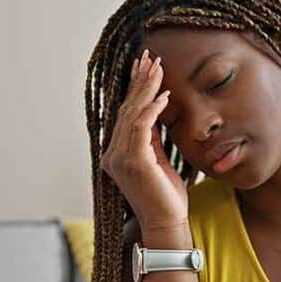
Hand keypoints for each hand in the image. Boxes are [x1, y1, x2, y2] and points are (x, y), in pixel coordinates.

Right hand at [99, 48, 187, 229]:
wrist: (167, 223)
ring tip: (158, 68)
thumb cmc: (166, 196)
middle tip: (149, 57)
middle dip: (138, 81)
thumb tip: (154, 113)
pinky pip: (141, 128)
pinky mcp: (135, 162)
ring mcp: (121, 158)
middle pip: (126, 109)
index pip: (125, 114)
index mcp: (116, 154)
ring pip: (132, 114)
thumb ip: (152, 139)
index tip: (144, 67)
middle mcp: (113, 154)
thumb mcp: (159, 161)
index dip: (133, 89)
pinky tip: (164, 96)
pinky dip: (153, 110)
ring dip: (146, 89)